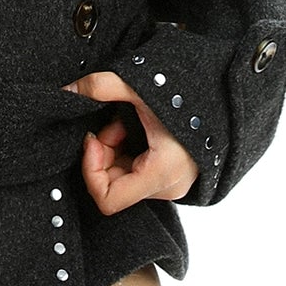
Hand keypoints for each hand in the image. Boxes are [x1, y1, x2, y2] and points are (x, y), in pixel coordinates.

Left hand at [60, 70, 200, 211]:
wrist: (219, 91)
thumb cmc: (185, 90)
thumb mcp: (139, 86)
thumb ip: (100, 87)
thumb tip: (66, 91)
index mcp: (162, 173)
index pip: (108, 200)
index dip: (91, 169)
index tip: (93, 138)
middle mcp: (169, 187)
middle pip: (114, 186)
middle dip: (104, 153)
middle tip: (113, 123)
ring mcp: (173, 183)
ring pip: (124, 179)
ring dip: (116, 149)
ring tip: (127, 121)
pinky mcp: (174, 175)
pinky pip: (138, 173)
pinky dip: (128, 151)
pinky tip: (137, 127)